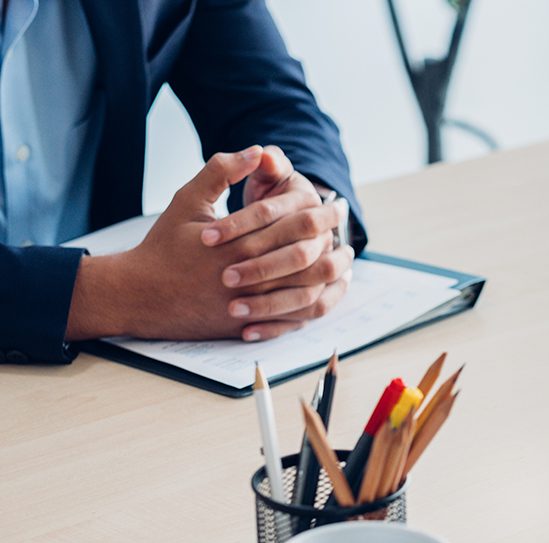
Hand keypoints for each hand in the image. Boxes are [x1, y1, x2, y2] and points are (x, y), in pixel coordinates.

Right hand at [67, 147, 339, 340]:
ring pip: (305, 292)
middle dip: (334, 244)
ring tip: (345, 262)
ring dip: (331, 276)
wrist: (139, 294)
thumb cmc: (164, 245)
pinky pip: (292, 320)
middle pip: (308, 259)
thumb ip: (221, 171)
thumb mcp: (188, 200)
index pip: (295, 226)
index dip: (323, 214)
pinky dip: (315, 306)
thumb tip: (256, 150)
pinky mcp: (246, 325)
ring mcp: (247, 304)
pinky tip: (325, 292)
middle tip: (350, 238)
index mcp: (237, 242)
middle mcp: (246, 276)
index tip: (338, 205)